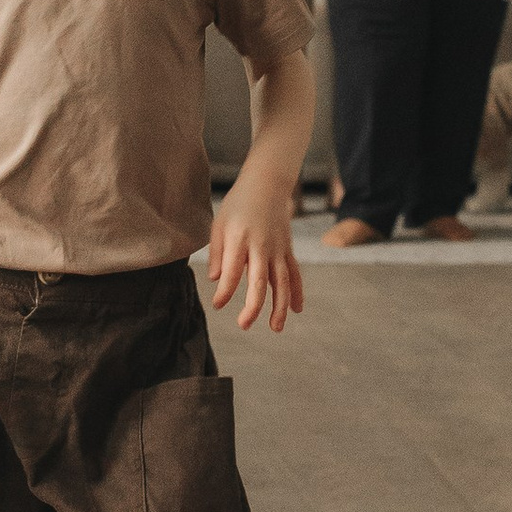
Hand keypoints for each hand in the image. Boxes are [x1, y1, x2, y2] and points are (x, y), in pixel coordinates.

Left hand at [206, 177, 303, 334]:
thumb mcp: (219, 223)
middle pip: (260, 281)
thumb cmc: (238, 203)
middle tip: (243, 325)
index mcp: (239, 239)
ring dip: (279, 306)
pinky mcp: (287, 249)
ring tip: (275, 328)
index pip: (233, 271)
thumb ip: (217, 253)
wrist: (267, 183)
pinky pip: (294, 274)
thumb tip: (215, 279)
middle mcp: (261, 246)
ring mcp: (278, 248)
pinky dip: (296, 292)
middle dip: (253, 306)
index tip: (218, 305)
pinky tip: (296, 310)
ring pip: (282, 282)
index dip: (225, 290)